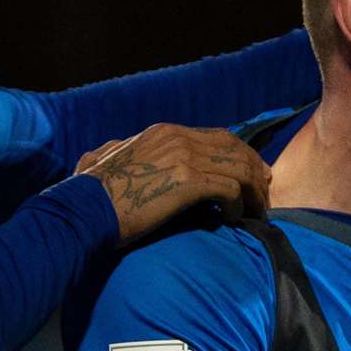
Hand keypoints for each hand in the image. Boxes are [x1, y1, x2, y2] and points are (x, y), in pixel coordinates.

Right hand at [75, 124, 270, 245]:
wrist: (85, 207)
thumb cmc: (93, 193)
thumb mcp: (108, 158)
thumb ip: (120, 149)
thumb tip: (112, 147)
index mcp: (164, 132)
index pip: (217, 136)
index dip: (240, 154)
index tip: (251, 173)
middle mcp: (177, 137)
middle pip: (234, 148)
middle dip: (255, 170)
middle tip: (264, 192)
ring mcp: (184, 156)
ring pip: (239, 168)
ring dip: (253, 192)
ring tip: (257, 212)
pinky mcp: (188, 180)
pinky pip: (230, 189)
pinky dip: (239, 205)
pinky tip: (235, 218)